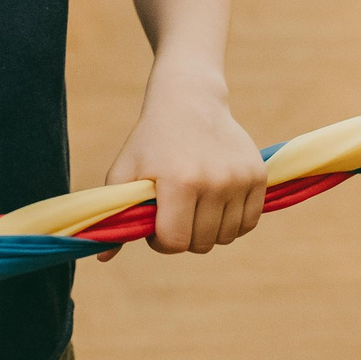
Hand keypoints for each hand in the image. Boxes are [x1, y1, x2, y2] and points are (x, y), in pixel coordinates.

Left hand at [99, 73, 266, 261]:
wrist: (190, 100)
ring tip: (194, 207)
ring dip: (208, 231)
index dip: (160, 241)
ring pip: (227, 237)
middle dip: (184, 236)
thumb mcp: (125, 170)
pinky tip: (216, 205)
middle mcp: (214, 181)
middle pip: (201, 243)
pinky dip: (232, 223)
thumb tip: (102, 259)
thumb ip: (114, 214)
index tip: (155, 224)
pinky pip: (248, 223)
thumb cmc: (152, 140)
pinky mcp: (258, 175)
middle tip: (174, 213)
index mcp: (179, 181)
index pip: (174, 242)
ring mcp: (239, 178)